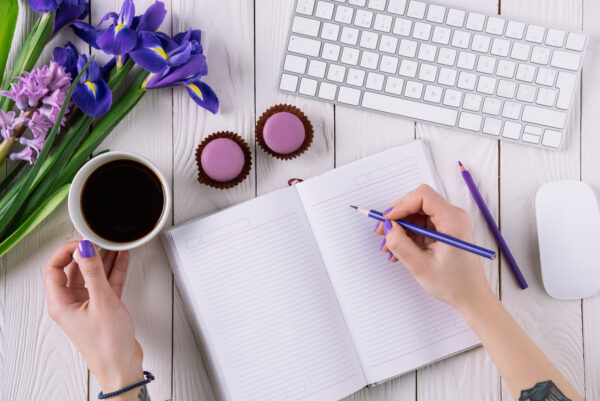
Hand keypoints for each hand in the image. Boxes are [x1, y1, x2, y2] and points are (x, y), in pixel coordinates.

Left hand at [43, 240, 143, 393]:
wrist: (122, 366)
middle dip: (86, 253)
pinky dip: (113, 271)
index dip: (67, 251)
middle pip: (72, 269)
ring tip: (113, 245)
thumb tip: (85, 249)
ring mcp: (86, 305)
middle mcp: (70, 303)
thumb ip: (94, 273)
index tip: (84, 242)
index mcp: (60, 303)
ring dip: (102, 260)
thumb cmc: (108, 345)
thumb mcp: (102, 302)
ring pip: (91, 275)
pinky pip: (105, 283)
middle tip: (99, 241)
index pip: (53, 268)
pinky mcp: (102, 307)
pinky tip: (121, 259)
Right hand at [375, 184, 493, 310]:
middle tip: (382, 232)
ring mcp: (448, 223)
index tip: (388, 219)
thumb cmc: (455, 284)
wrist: (471, 297)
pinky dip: (407, 235)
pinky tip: (398, 250)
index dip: (402, 205)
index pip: (423, 196)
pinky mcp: (444, 231)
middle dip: (397, 217)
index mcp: (453, 221)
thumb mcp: (421, 266)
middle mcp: (453, 217)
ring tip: (389, 246)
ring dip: (400, 228)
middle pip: (418, 203)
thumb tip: (388, 228)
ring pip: (416, 214)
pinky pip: (420, 225)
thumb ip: (401, 244)